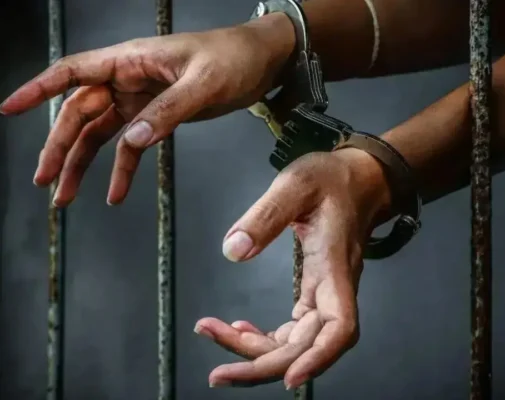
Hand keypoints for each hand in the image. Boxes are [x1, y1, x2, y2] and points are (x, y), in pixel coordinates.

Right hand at [0, 13, 294, 205]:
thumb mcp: (203, 83)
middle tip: (47, 181)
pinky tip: (116, 193)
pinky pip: (130, 144)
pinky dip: (122, 169)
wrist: (262, 61)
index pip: (73, 72)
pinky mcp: (157, 115)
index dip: (39, 90)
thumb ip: (169, 111)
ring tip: (67, 197)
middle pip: (81, 113)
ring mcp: (141, 98)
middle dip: (60, 147)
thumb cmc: (234, 58)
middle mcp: (128, 79)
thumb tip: (133, 139)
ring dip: (83, 164)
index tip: (10, 109)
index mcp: (131, 61)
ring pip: (100, 133)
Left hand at [194, 148, 392, 389]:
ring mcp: (326, 294)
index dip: (318, 359)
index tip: (287, 379)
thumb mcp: (296, 185)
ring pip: (296, 341)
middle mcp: (334, 289)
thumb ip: (266, 215)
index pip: (340, 327)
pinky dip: (264, 336)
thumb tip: (233, 252)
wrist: (358, 181)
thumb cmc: (332, 180)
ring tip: (213, 334)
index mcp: (334, 267)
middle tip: (216, 372)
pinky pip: (292, 328)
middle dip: (262, 364)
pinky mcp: (315, 291)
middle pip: (306, 345)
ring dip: (256, 351)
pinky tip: (238, 328)